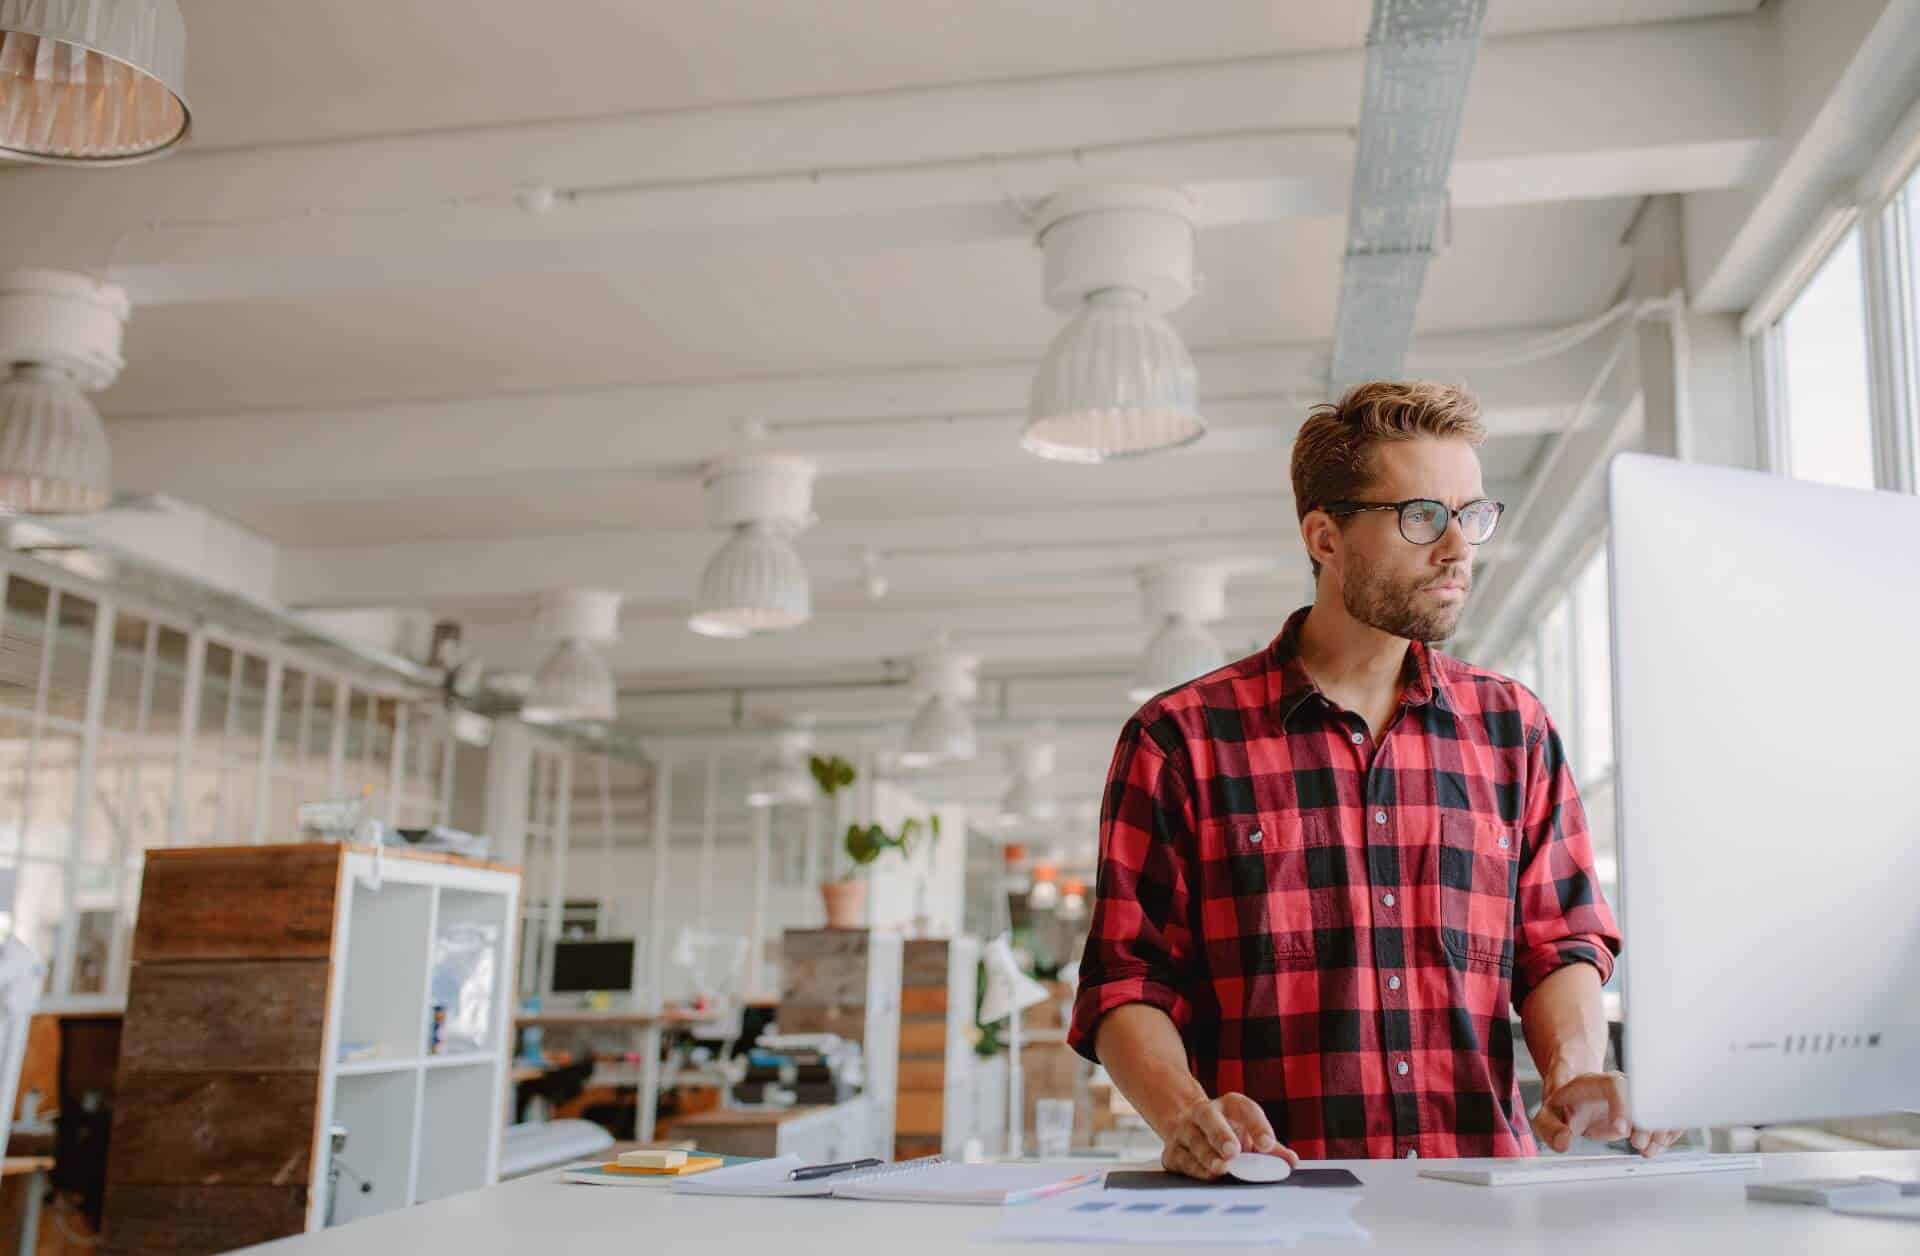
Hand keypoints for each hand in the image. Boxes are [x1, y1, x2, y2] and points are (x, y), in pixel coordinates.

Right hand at [1159, 1093, 1300, 1179]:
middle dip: (1220, 1134)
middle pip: (1209, 1118)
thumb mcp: (1251, 1134)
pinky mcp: (1172, 1151)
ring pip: (1193, 1140)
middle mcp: (1204, 1113)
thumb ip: (1271, 1149)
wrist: (1188, 1125)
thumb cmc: (1228, 1132)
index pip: (1245, 1109)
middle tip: (1233, 1152)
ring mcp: (1184, 1130)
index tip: (1268, 1144)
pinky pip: (1181, 1159)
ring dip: (1207, 1155)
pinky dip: (1194, 1169)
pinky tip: (1206, 1175)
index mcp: (1229, 1105)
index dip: (1257, 1126)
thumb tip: (1291, 1162)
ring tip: (1221, 1168)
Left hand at [1532, 1071, 1684, 1157]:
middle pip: (1645, 1095)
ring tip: (1647, 1150)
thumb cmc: (1563, 1107)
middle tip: (1638, 1144)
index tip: (1623, 1130)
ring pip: (1660, 1105)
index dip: (1623, 1106)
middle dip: (1647, 1122)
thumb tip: (1564, 1142)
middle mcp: (1621, 1086)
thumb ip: (1550, 1129)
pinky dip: (1668, 1131)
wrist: (1576, 1099)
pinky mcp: (1647, 1109)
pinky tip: (1657, 1146)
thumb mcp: (1547, 1117)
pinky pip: (1666, 1115)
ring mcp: (1637, 1096)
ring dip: (1661, 1129)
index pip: (1615, 1086)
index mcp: (1595, 1083)